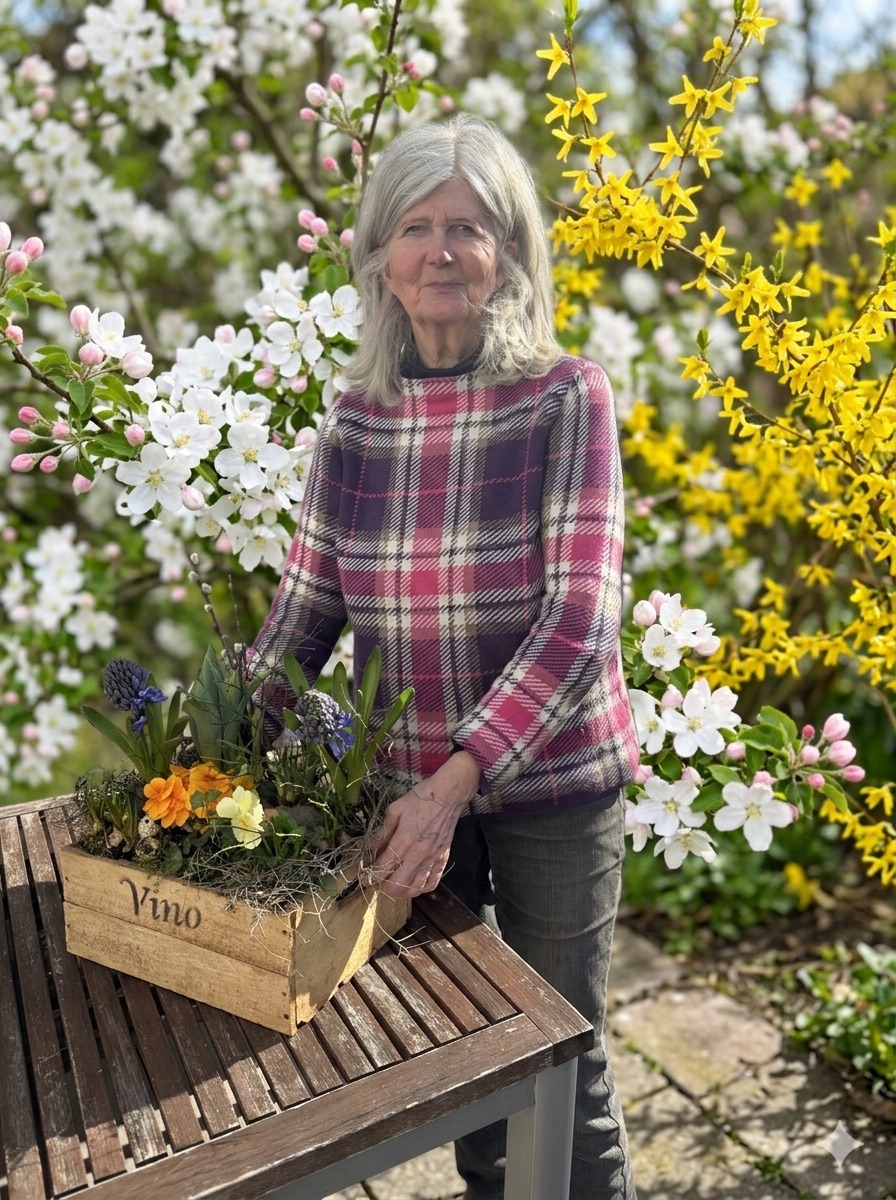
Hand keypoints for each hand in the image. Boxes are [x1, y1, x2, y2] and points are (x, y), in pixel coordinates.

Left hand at [371, 751, 479, 899]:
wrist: (448, 795)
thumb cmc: (420, 799)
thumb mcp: (395, 810)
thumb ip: (382, 832)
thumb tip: (369, 849)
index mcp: (404, 840)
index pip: (383, 867)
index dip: (370, 875)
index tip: (365, 876)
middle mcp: (418, 854)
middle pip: (397, 885)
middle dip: (383, 887)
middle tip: (378, 881)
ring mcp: (432, 859)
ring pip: (414, 889)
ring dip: (401, 891)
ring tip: (393, 885)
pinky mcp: (443, 860)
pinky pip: (431, 884)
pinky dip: (420, 889)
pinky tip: (413, 884)